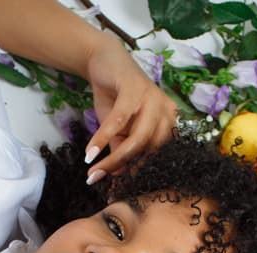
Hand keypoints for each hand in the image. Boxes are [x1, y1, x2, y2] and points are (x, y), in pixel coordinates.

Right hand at [84, 39, 177, 181]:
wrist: (103, 61)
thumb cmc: (114, 97)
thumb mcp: (118, 129)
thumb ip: (120, 150)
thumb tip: (117, 176)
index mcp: (167, 122)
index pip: (157, 154)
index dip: (138, 172)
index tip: (117, 188)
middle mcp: (166, 110)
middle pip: (149, 149)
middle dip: (123, 167)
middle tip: (100, 179)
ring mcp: (153, 98)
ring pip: (138, 138)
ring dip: (113, 158)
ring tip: (93, 170)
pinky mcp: (135, 88)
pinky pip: (119, 121)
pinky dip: (102, 138)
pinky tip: (90, 152)